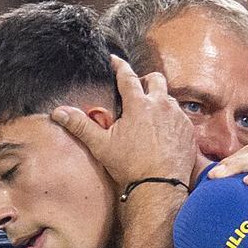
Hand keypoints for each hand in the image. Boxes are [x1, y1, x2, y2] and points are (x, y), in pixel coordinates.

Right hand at [51, 55, 194, 187]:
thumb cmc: (130, 166)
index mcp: (138, 105)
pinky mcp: (188, 131)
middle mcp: (161, 105)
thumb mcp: (101, 145)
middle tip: (137, 90)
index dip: (119, 66)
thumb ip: (81, 125)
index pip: (127, 77)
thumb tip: (59, 112)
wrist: (159, 186)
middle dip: (146, 80)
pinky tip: (163, 132)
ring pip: (169, 98)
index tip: (114, 60)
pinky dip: (171, 119)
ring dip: (159, 101)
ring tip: (150, 115)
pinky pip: (181, 117)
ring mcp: (178, 117)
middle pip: (155, 79)